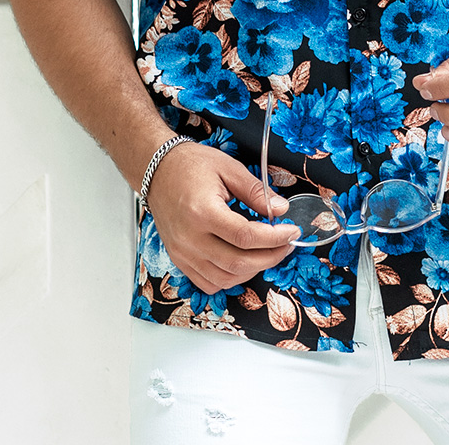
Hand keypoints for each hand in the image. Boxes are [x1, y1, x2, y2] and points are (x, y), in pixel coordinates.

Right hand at [144, 142, 297, 293]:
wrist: (157, 169)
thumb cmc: (191, 165)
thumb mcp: (228, 168)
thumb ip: (256, 191)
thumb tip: (280, 209)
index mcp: (202, 212)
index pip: (246, 237)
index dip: (274, 238)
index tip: (291, 231)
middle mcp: (190, 238)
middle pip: (238, 263)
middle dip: (270, 257)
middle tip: (286, 244)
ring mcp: (182, 252)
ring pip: (225, 279)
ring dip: (252, 270)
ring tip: (268, 252)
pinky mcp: (179, 259)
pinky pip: (208, 283)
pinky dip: (230, 278)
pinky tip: (243, 262)